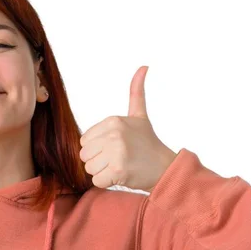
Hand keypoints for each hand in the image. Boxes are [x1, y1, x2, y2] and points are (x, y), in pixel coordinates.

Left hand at [79, 66, 176, 191]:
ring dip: (102, 172)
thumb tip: (144, 66)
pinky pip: (96, 181)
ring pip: (89, 168)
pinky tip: (121, 176)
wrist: (166, 167)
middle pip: (84, 155)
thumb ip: (136, 92)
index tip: (116, 148)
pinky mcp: (118, 170)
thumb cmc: (148, 143)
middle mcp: (113, 134)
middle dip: (98, 161)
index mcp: (113, 120)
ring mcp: (116, 152)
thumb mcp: (140, 115)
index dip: (97, 148)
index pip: (84, 141)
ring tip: (120, 166)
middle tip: (118, 159)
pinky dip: (107, 183)